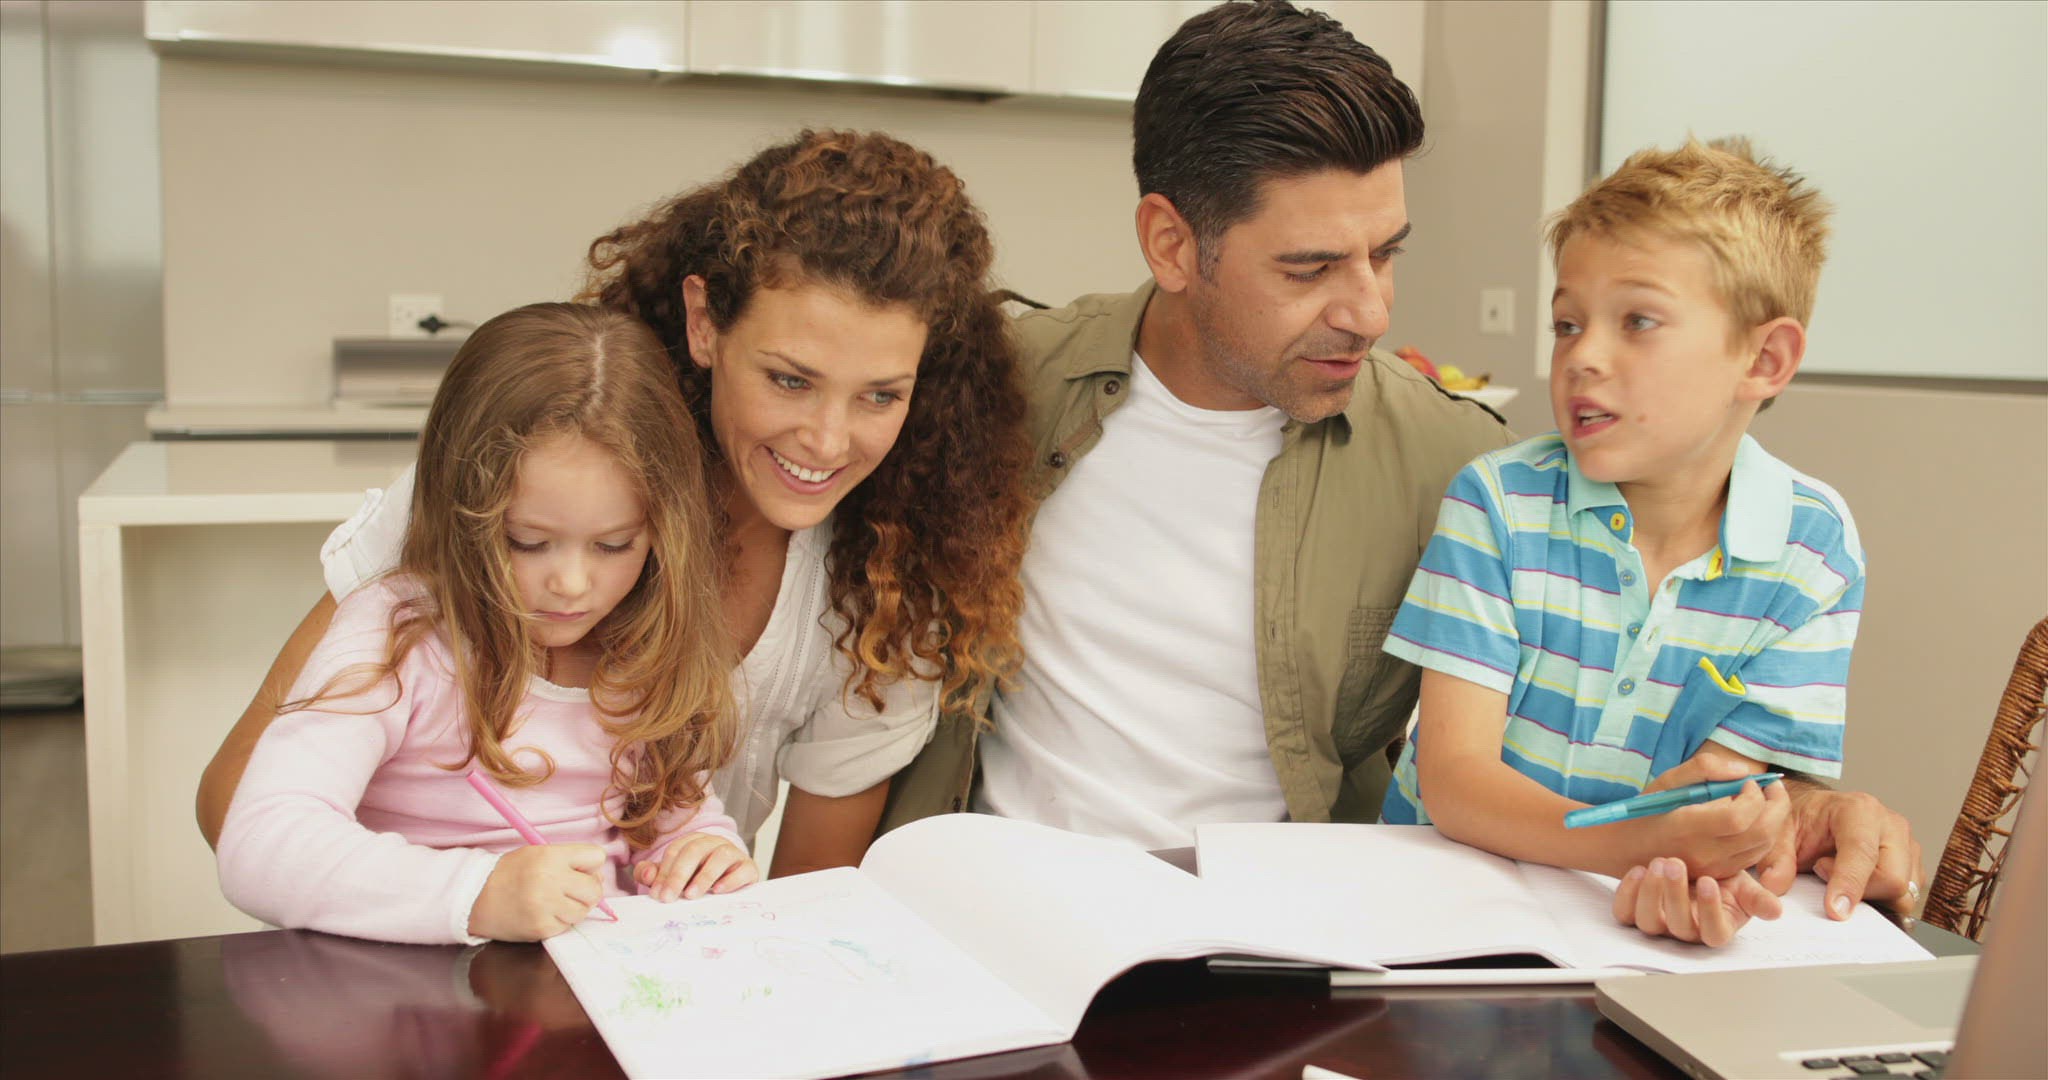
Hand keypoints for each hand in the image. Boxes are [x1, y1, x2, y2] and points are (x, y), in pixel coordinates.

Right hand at [467, 844, 608, 941]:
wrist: (476, 898)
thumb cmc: (510, 873)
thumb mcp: (537, 853)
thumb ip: (569, 860)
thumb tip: (598, 876)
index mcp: (551, 856)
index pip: (597, 857)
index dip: (590, 865)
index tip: (579, 870)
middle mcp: (551, 880)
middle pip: (595, 889)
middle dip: (588, 890)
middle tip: (571, 890)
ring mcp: (546, 907)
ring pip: (584, 910)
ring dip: (575, 908)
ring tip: (554, 902)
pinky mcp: (542, 928)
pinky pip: (568, 926)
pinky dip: (561, 921)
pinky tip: (544, 913)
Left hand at [634, 834, 757, 900]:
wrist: (734, 887)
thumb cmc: (699, 882)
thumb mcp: (675, 879)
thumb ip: (655, 876)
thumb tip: (646, 875)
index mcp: (693, 841)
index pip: (676, 851)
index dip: (664, 871)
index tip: (657, 894)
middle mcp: (714, 843)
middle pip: (695, 850)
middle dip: (678, 875)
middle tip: (668, 898)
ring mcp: (734, 853)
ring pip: (720, 856)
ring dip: (704, 876)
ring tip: (691, 895)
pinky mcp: (749, 868)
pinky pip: (742, 869)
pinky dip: (730, 880)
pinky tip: (717, 892)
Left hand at [1613, 857, 1782, 946]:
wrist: (1693, 866)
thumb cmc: (1720, 879)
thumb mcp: (1744, 885)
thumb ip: (1758, 898)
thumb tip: (1775, 910)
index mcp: (1716, 927)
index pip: (1714, 932)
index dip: (1710, 910)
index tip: (1710, 881)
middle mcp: (1685, 930)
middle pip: (1678, 926)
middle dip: (1675, 894)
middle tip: (1674, 863)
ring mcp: (1659, 922)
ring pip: (1648, 921)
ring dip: (1651, 893)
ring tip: (1658, 863)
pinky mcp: (1634, 911)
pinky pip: (1624, 913)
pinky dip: (1627, 893)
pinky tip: (1637, 870)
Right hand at [1637, 756, 1789, 879]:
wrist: (1625, 849)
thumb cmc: (1645, 811)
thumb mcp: (1666, 781)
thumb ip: (1703, 768)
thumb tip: (1742, 769)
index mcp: (1688, 827)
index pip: (1739, 816)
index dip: (1754, 796)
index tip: (1748, 780)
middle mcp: (1704, 852)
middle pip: (1761, 834)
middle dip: (1777, 806)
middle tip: (1771, 787)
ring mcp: (1714, 867)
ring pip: (1763, 847)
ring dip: (1773, 820)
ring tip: (1764, 800)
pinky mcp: (1719, 874)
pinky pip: (1753, 857)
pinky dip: (1763, 835)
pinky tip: (1753, 819)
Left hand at [1762, 785, 1923, 920]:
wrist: (1817, 813)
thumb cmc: (1804, 820)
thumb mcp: (1780, 831)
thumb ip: (1775, 857)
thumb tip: (1774, 885)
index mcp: (1859, 810)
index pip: (1863, 853)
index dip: (1849, 884)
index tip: (1835, 910)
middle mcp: (1891, 825)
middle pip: (1892, 880)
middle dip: (1858, 891)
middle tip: (1823, 873)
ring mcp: (1908, 846)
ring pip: (1903, 894)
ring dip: (1869, 897)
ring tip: (1839, 875)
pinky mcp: (1913, 866)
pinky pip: (1905, 899)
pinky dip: (1879, 901)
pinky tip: (1856, 884)